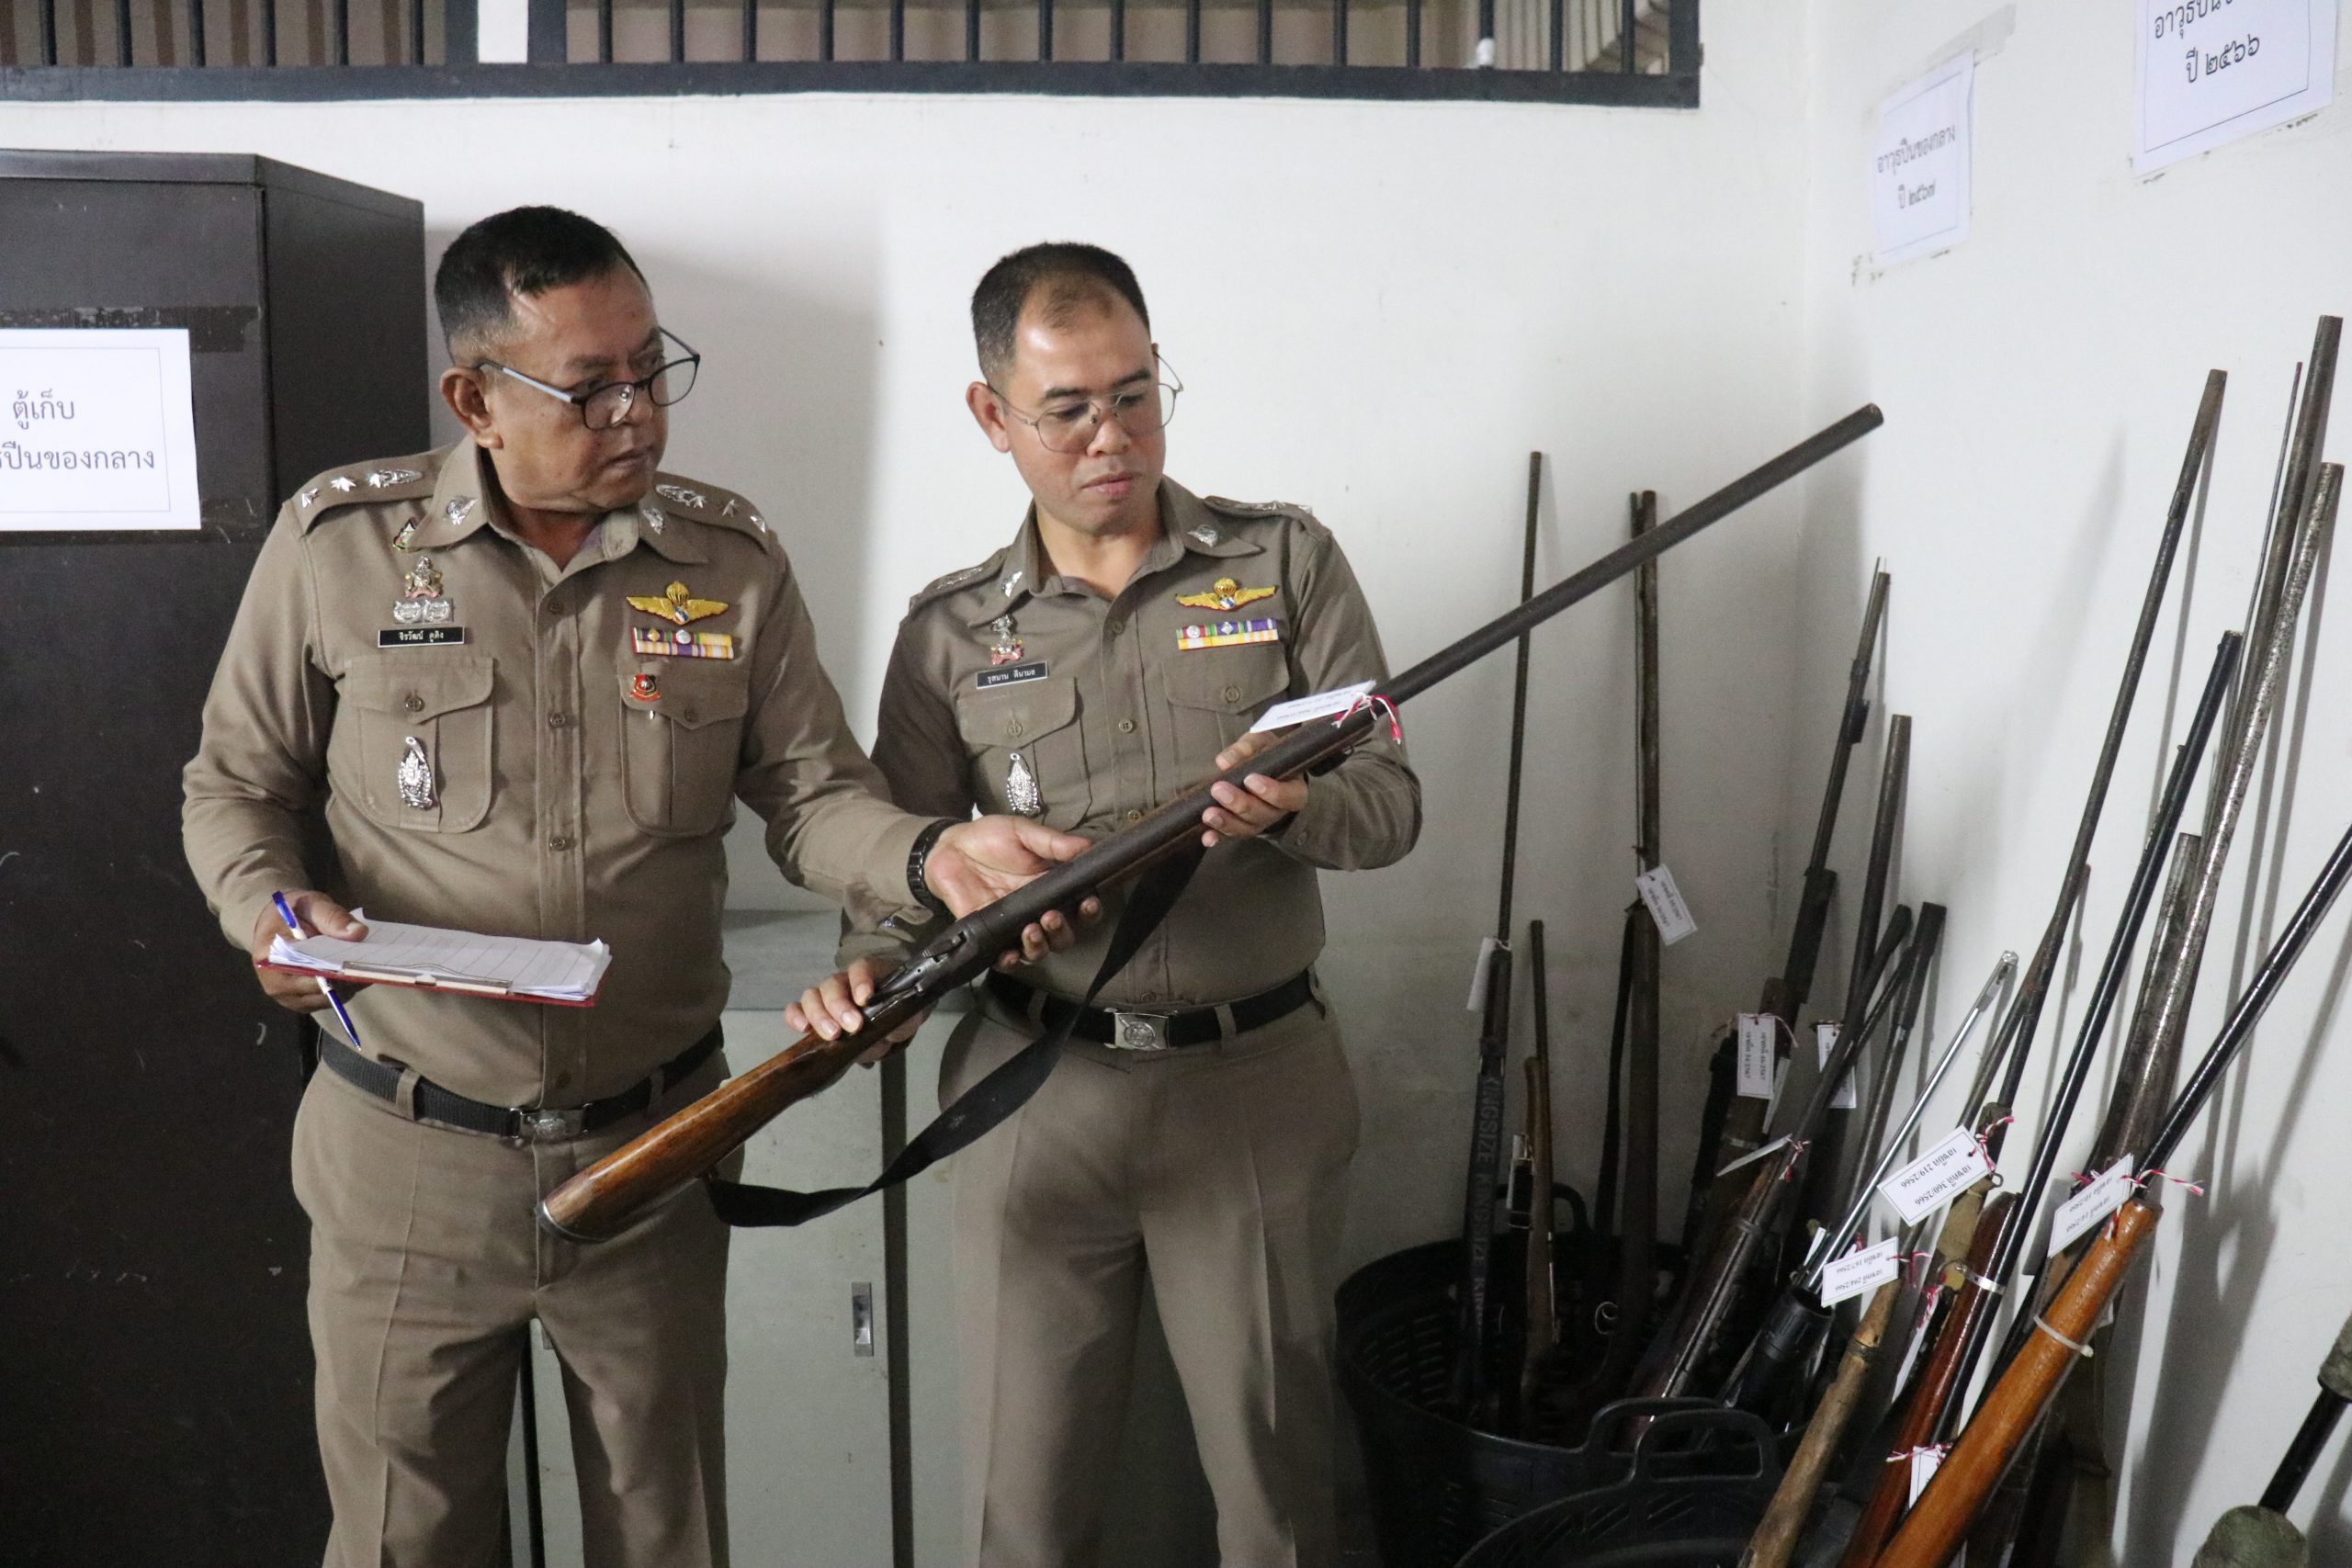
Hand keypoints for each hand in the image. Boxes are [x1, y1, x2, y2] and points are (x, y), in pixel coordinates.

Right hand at [249, 891, 369, 1013]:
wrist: (278, 924)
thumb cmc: (293, 912)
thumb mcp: (311, 904)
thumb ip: (333, 917)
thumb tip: (358, 933)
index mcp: (269, 958)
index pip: (305, 972)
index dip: (334, 970)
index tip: (359, 963)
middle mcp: (275, 984)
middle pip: (318, 990)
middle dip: (346, 979)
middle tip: (372, 965)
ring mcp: (288, 997)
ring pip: (327, 999)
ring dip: (348, 985)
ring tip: (365, 967)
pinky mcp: (301, 1002)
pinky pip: (328, 1001)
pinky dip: (344, 989)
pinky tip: (355, 973)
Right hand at [787, 956, 928, 1061]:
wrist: (890, 1018)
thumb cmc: (897, 1011)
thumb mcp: (905, 1018)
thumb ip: (897, 1026)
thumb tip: (882, 1037)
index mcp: (870, 974)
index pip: (862, 968)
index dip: (861, 981)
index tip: (865, 999)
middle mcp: (844, 981)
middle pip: (832, 985)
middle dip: (839, 1006)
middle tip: (852, 1027)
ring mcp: (825, 995)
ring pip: (812, 996)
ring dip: (819, 1015)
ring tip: (832, 1034)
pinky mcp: (813, 1013)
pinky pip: (796, 1010)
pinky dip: (796, 1018)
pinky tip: (803, 1030)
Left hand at [929, 816, 1102, 968]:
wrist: (950, 848)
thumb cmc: (990, 838)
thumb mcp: (1023, 833)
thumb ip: (1053, 842)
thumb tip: (1087, 845)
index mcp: (1051, 888)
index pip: (1079, 907)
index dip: (1089, 910)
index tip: (1089, 903)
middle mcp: (1037, 911)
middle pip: (1063, 936)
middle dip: (1063, 931)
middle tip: (1051, 917)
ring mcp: (1013, 926)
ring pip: (1038, 951)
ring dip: (1040, 946)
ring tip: (1032, 930)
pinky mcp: (989, 935)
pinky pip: (1003, 958)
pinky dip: (1010, 961)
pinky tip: (1010, 954)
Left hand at [1201, 729, 1308, 845]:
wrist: (1260, 768)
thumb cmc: (1265, 754)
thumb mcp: (1261, 744)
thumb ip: (1246, 748)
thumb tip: (1225, 761)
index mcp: (1292, 789)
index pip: (1289, 796)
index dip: (1272, 791)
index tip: (1250, 779)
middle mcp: (1277, 810)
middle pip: (1263, 814)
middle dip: (1240, 804)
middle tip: (1219, 790)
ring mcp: (1259, 822)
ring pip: (1246, 828)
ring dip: (1226, 822)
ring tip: (1208, 814)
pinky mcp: (1240, 828)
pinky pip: (1229, 835)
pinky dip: (1217, 837)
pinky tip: (1207, 837)